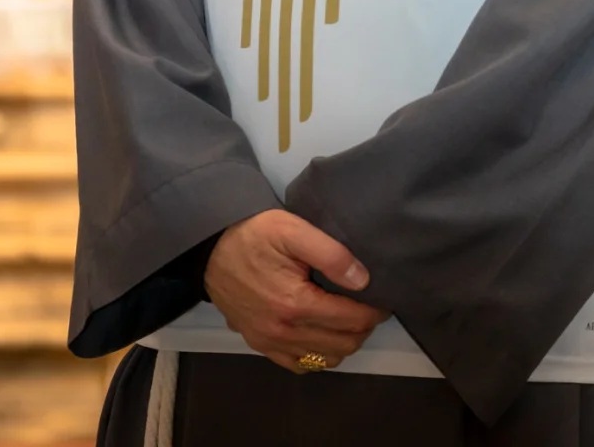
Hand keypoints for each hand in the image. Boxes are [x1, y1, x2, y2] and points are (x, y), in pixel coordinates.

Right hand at [204, 209, 389, 371]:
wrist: (210, 248)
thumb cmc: (254, 233)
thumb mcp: (292, 229)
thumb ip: (331, 254)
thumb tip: (363, 280)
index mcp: (295, 304)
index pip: (351, 320)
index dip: (373, 312)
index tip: (383, 300)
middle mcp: (283, 332)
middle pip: (342, 345)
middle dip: (363, 328)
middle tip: (369, 307)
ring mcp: (269, 343)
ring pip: (324, 360)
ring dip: (343, 343)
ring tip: (348, 318)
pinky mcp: (259, 344)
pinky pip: (299, 365)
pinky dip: (318, 355)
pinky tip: (322, 334)